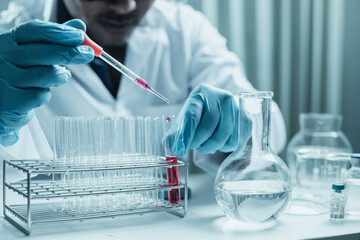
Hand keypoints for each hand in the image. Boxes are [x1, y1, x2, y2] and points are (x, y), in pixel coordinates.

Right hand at [0, 19, 93, 145]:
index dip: (59, 32)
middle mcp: (3, 57)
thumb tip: (79, 26)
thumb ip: (56, 38)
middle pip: (43, 52)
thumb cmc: (21, 72)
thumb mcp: (35, 51)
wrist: (2, 102)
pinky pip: (39, 96)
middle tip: (88, 54)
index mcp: (8, 41)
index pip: (34, 30)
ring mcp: (4, 79)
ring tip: (63, 75)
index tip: (80, 36)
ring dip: (60, 75)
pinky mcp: (9, 101)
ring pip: (44, 75)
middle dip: (70, 52)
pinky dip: (45, 94)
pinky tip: (40, 91)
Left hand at [165, 84, 251, 156]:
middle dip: (199, 142)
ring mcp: (235, 106)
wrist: (222, 107)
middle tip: (194, 147)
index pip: (191, 116)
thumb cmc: (201, 115)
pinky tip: (220, 144)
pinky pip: (237, 139)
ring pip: (224, 134)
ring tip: (206, 146)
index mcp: (200, 95)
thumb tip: (168, 143)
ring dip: (213, 146)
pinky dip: (227, 147)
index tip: (179, 149)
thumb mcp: (186, 120)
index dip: (185, 136)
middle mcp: (220, 97)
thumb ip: (176, 132)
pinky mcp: (246, 117)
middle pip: (209, 126)